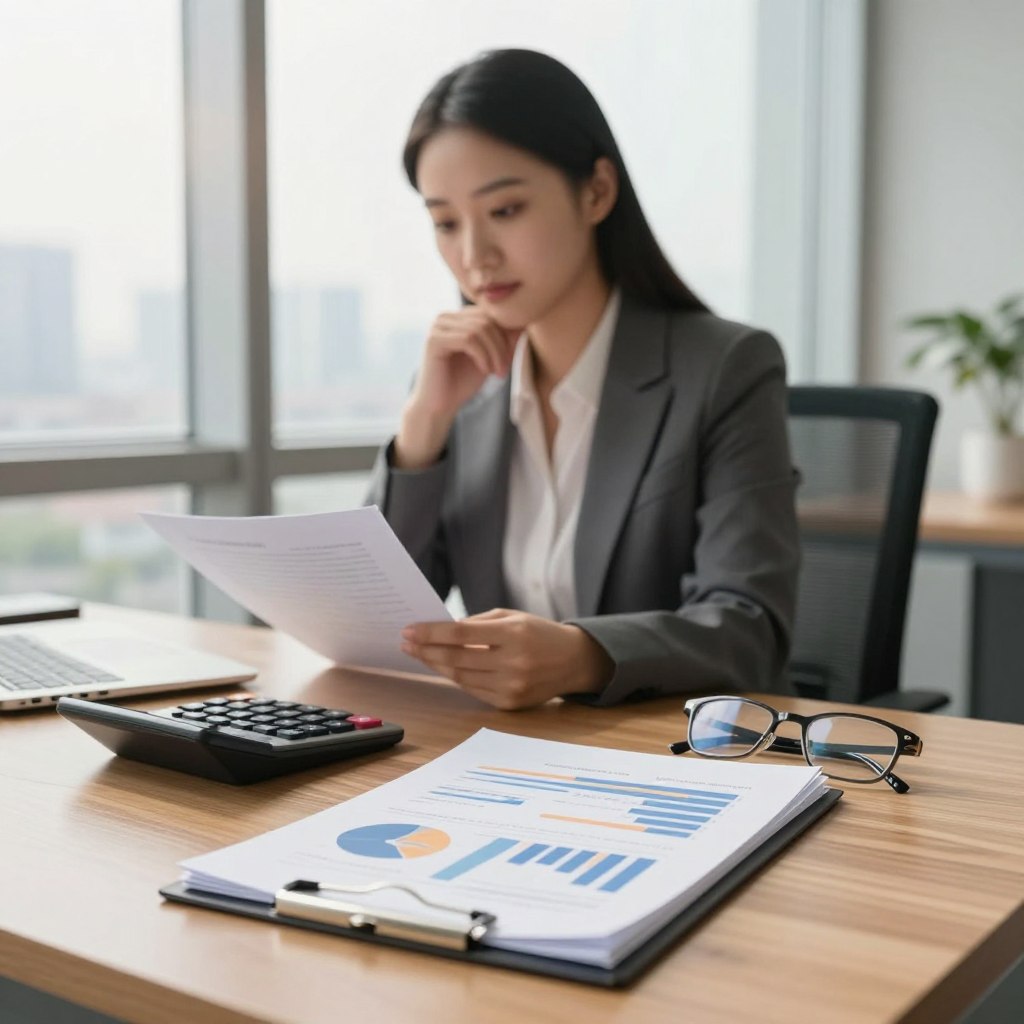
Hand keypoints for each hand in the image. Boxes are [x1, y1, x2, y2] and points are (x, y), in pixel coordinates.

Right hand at [394, 308, 519, 468]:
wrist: (439, 406)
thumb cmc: (463, 382)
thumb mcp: (491, 357)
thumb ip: (505, 339)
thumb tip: (524, 321)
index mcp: (458, 318)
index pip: (491, 313)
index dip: (506, 334)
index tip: (510, 359)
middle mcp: (446, 317)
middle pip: (487, 319)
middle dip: (501, 345)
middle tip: (504, 369)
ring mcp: (438, 327)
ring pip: (479, 328)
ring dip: (494, 352)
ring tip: (497, 372)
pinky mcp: (434, 340)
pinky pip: (468, 339)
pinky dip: (482, 356)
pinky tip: (484, 370)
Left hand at [400, 609, 613, 709]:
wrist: (573, 661)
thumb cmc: (538, 633)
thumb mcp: (512, 618)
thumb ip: (477, 624)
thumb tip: (439, 632)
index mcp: (514, 634)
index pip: (461, 635)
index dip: (431, 633)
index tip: (409, 630)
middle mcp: (513, 662)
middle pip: (456, 659)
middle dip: (426, 650)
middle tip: (406, 643)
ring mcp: (512, 686)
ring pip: (460, 677)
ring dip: (436, 665)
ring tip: (420, 654)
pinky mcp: (510, 704)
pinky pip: (473, 690)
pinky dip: (456, 678)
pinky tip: (443, 667)